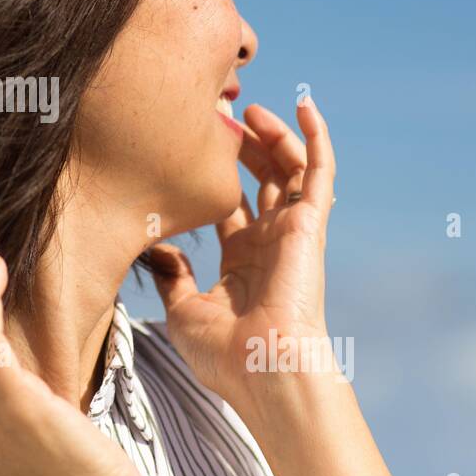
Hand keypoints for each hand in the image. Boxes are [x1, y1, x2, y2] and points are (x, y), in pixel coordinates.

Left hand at [149, 96, 337, 418]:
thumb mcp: (183, 311)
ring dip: (273, 136)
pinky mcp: (311, 223)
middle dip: (242, 149)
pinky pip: (320, 171)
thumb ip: (172, 276)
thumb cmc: (225, 354)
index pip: (232, 208)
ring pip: (289, 169)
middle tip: (219, 119)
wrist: (263, 369)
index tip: (188, 150)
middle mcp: (270, 242)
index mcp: (242, 262)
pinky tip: (304, 106)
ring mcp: (292, 231)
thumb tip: (156, 250)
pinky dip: (315, 137)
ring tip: (251, 109)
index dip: (215, 179)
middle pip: (261, 181)